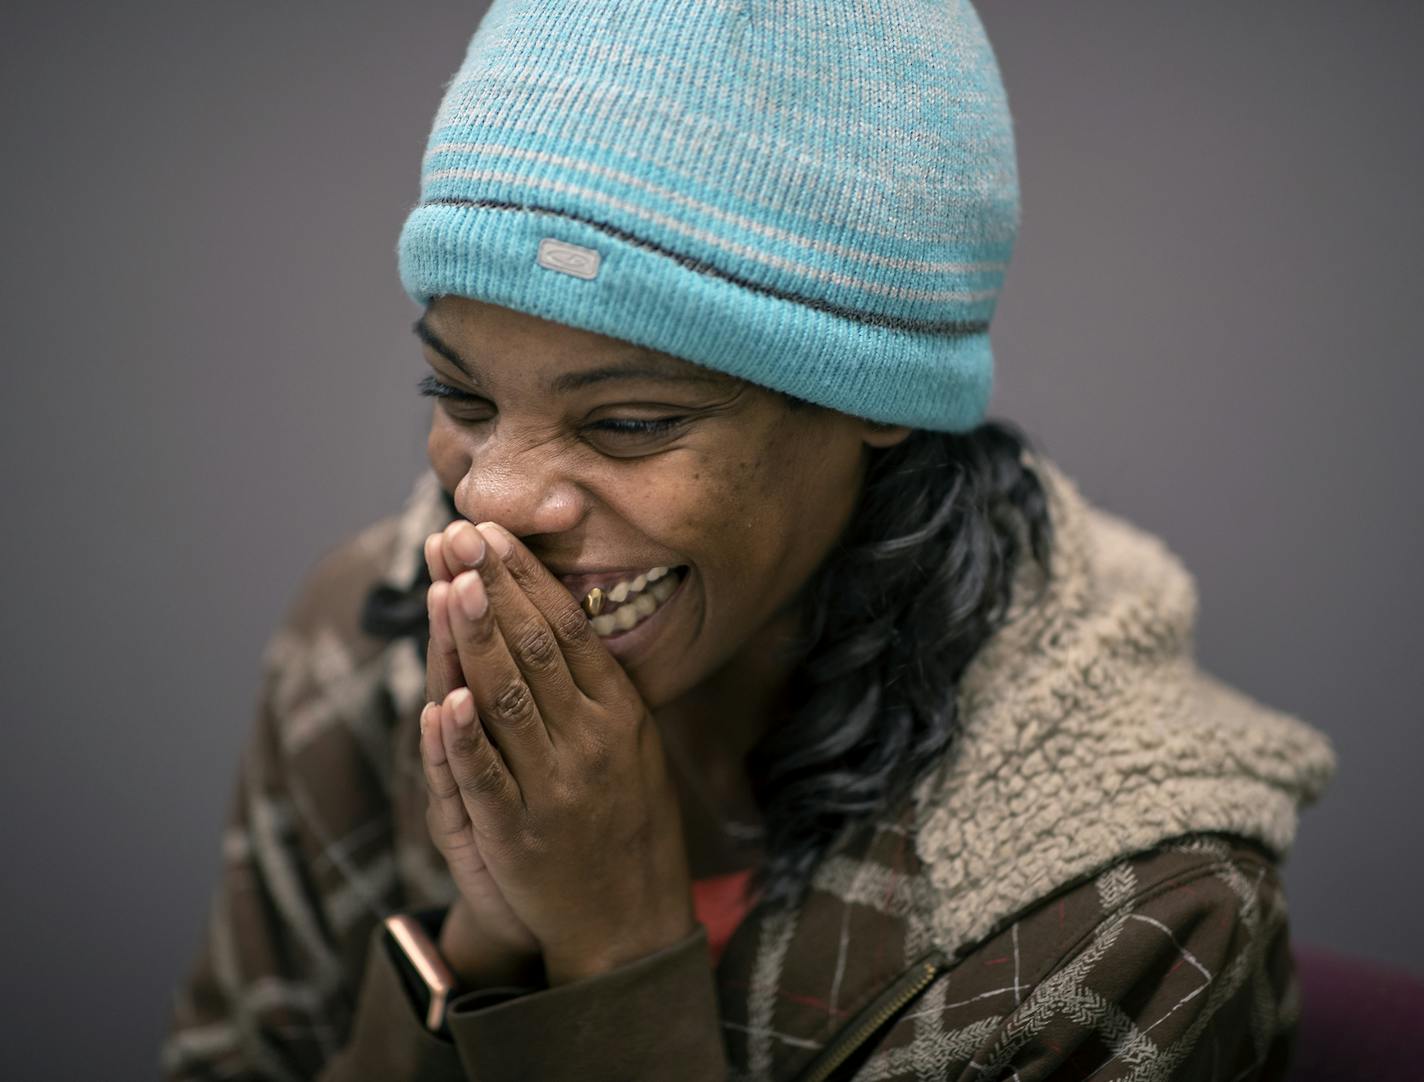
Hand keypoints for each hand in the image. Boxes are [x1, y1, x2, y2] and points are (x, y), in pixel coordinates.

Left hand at [429, 518, 696, 986]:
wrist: (632, 924)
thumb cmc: (630, 823)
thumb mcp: (634, 747)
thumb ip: (600, 690)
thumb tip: (559, 622)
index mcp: (621, 713)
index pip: (570, 629)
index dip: (528, 578)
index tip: (494, 534)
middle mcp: (591, 740)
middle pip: (536, 648)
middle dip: (494, 586)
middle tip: (461, 534)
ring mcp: (554, 786)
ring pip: (508, 698)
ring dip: (475, 638)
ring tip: (451, 584)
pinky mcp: (516, 833)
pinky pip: (486, 776)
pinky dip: (464, 737)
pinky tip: (445, 697)